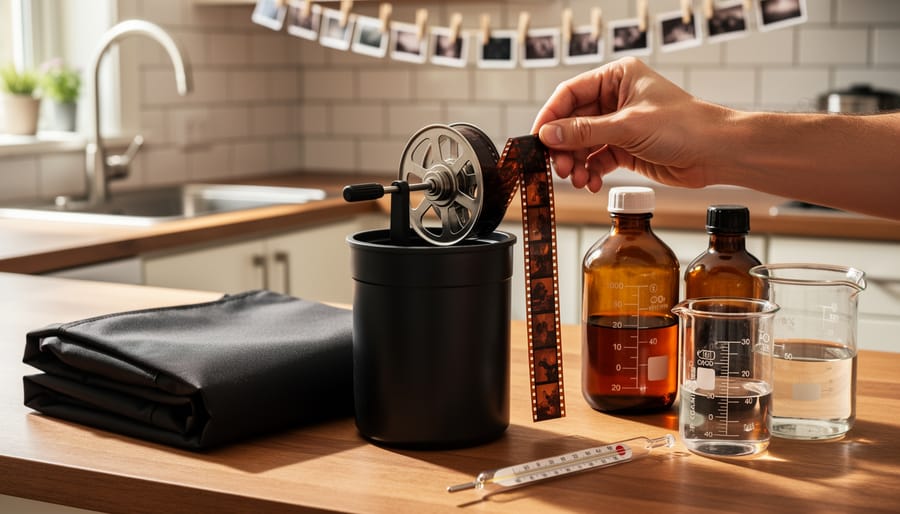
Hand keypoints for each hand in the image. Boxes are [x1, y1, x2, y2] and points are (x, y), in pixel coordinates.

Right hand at [532, 57, 731, 191]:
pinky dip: (591, 172)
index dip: (551, 117)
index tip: (537, 139)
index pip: (570, 94)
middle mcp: (616, 99)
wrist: (717, 153)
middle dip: (564, 147)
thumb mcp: (627, 127)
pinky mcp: (626, 148)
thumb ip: (583, 132)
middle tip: (558, 167)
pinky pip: (597, 159)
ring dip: (576, 163)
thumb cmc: (684, 126)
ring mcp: (620, 125)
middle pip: (573, 122)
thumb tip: (547, 135)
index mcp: (616, 77)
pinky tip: (592, 182)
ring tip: (578, 178)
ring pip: (583, 144)